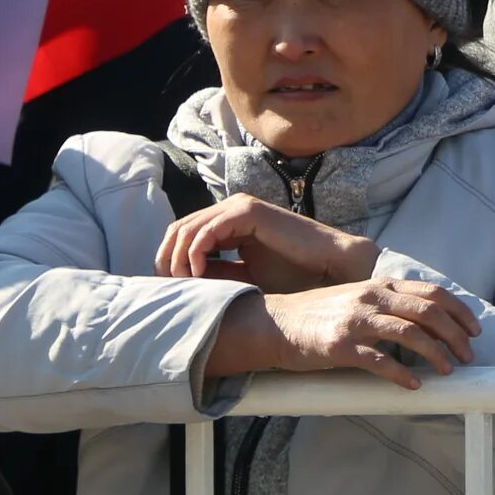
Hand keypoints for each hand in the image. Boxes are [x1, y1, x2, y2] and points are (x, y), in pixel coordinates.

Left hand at [157, 193, 379, 293]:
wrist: (327, 267)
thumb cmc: (291, 275)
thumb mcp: (241, 276)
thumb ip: (214, 272)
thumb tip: (180, 278)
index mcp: (228, 222)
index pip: (183, 234)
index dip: (168, 259)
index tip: (170, 287)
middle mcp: (230, 209)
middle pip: (178, 229)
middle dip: (167, 259)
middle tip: (171, 286)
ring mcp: (239, 206)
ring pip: (188, 228)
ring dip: (178, 257)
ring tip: (184, 282)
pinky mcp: (248, 210)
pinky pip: (208, 229)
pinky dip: (196, 252)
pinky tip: (198, 273)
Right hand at [207, 280, 478, 389]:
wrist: (274, 323)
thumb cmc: (321, 315)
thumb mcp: (359, 298)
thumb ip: (389, 303)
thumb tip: (427, 321)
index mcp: (380, 285)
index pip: (432, 292)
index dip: (459, 311)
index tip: (474, 330)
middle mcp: (371, 298)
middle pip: (428, 312)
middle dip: (454, 335)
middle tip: (468, 356)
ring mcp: (356, 320)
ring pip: (409, 333)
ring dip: (435, 353)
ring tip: (448, 370)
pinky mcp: (340, 345)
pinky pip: (378, 360)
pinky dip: (401, 373)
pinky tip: (414, 385)